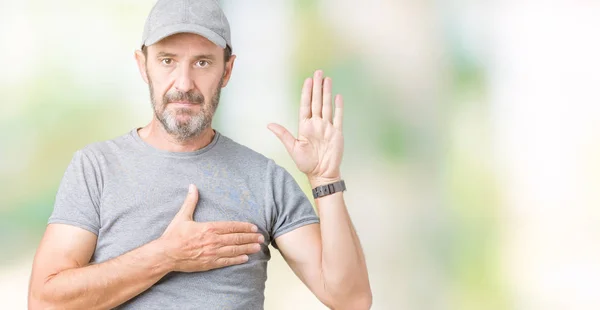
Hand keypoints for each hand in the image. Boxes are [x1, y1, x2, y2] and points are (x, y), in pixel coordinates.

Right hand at [158, 184, 263, 272]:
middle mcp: (213, 240)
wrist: (165, 254)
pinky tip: (245, 258)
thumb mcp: (182, 216)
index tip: (254, 227)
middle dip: (250, 237)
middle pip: (236, 238)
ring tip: (258, 247)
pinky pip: (226, 261)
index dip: (244, 227)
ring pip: (234, 250)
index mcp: (208, 228)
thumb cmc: (173, 235)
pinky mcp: (209, 263)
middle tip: (261, 237)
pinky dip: (237, 260)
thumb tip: (193, 186)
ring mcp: (212, 253)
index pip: (231, 226)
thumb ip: (191, 201)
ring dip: (247, 248)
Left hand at [268, 70, 343, 185]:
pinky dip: (338, 107)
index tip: (307, 80)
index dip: (306, 92)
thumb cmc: (306, 163)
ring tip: (327, 79)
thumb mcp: (292, 148)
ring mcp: (327, 127)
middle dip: (317, 87)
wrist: (321, 174)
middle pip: (317, 101)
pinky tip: (338, 96)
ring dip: (327, 92)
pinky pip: (338, 117)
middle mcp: (316, 124)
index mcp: (305, 126)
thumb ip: (283, 134)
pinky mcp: (337, 133)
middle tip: (318, 72)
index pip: (306, 105)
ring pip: (327, 106)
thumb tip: (268, 125)